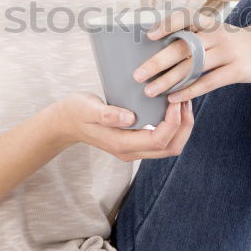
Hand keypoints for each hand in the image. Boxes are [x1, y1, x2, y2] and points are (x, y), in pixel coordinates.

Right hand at [55, 92, 193, 160]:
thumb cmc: (76, 112)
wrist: (64, 123)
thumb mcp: (88, 108)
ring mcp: (134, 149)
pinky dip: (173, 125)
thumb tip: (130, 118)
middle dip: (184, 126)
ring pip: (169, 146)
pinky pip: (162, 139)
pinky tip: (172, 106)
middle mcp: (131, 151)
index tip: (176, 99)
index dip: (173, 122)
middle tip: (185, 99)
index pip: (159, 140)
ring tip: (182, 101)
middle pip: (171, 148)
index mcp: (122, 144)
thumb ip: (108, 114)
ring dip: (181, 126)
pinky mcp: (135, 142)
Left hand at [134, 9, 250, 103]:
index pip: (185, 18)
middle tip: (137, 75)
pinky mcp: (237, 70)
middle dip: (157, 62)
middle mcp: (216, 35)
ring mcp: (227, 52)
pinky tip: (174, 99)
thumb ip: (198, 37)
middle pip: (182, 48)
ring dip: (168, 80)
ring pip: (192, 67)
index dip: (167, 25)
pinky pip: (208, 82)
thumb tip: (166, 49)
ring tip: (150, 91)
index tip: (149, 36)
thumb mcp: (220, 32)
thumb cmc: (241, 42)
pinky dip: (189, 91)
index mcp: (210, 24)